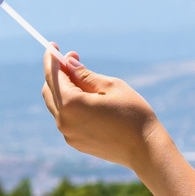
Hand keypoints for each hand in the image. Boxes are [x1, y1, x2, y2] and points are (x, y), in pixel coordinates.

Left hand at [42, 48, 161, 170]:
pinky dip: (70, 104)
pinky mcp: (75, 142)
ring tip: (86, 80)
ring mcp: (68, 134)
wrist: (145, 150)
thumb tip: (68, 63)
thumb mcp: (111, 86)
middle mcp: (64, 121)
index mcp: (71, 104)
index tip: (52, 46)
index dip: (51, 59)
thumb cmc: (132, 114)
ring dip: (64, 89)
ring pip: (56, 105)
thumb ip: (85, 74)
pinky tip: (88, 99)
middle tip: (74, 60)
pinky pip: (65, 118)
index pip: (52, 76)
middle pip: (49, 90)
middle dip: (58, 73)